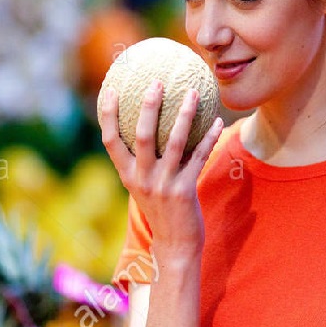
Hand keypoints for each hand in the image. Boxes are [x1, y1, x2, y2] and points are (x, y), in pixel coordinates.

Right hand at [101, 79, 223, 256]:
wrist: (175, 245)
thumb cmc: (161, 211)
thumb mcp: (144, 187)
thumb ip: (142, 162)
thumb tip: (148, 128)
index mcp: (126, 175)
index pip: (110, 140)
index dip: (107, 114)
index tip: (110, 88)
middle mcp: (141, 178)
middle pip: (141, 135)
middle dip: (148, 106)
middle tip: (157, 81)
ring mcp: (163, 185)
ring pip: (174, 142)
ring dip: (185, 115)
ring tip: (194, 93)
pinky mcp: (184, 191)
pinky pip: (199, 157)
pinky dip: (209, 137)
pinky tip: (218, 121)